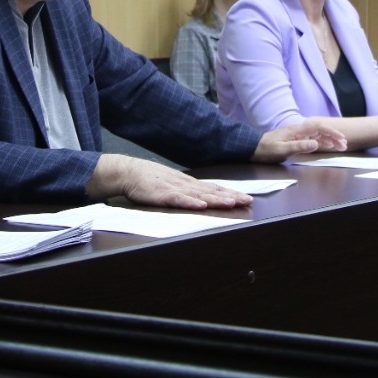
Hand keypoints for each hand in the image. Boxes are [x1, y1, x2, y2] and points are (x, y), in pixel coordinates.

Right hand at [87, 155, 251, 209]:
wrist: (128, 172)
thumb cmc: (149, 180)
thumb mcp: (172, 185)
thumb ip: (186, 192)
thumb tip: (202, 199)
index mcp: (188, 184)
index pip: (214, 189)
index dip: (230, 193)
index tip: (247, 197)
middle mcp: (185, 185)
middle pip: (212, 192)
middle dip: (231, 196)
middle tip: (248, 201)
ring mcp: (174, 189)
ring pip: (199, 196)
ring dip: (216, 200)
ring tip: (231, 203)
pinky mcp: (162, 195)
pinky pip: (178, 200)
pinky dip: (190, 203)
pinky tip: (201, 205)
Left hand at [252, 117, 347, 160]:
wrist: (254, 148)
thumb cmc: (267, 150)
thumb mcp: (282, 150)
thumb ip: (299, 146)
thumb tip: (315, 143)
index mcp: (296, 130)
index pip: (318, 127)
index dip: (331, 132)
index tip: (341, 139)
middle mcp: (299, 130)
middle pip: (321, 130)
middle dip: (334, 136)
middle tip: (344, 146)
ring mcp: (298, 134)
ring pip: (318, 134)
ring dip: (330, 139)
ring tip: (341, 146)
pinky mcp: (296, 138)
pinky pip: (313, 138)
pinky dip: (322, 141)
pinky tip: (328, 145)